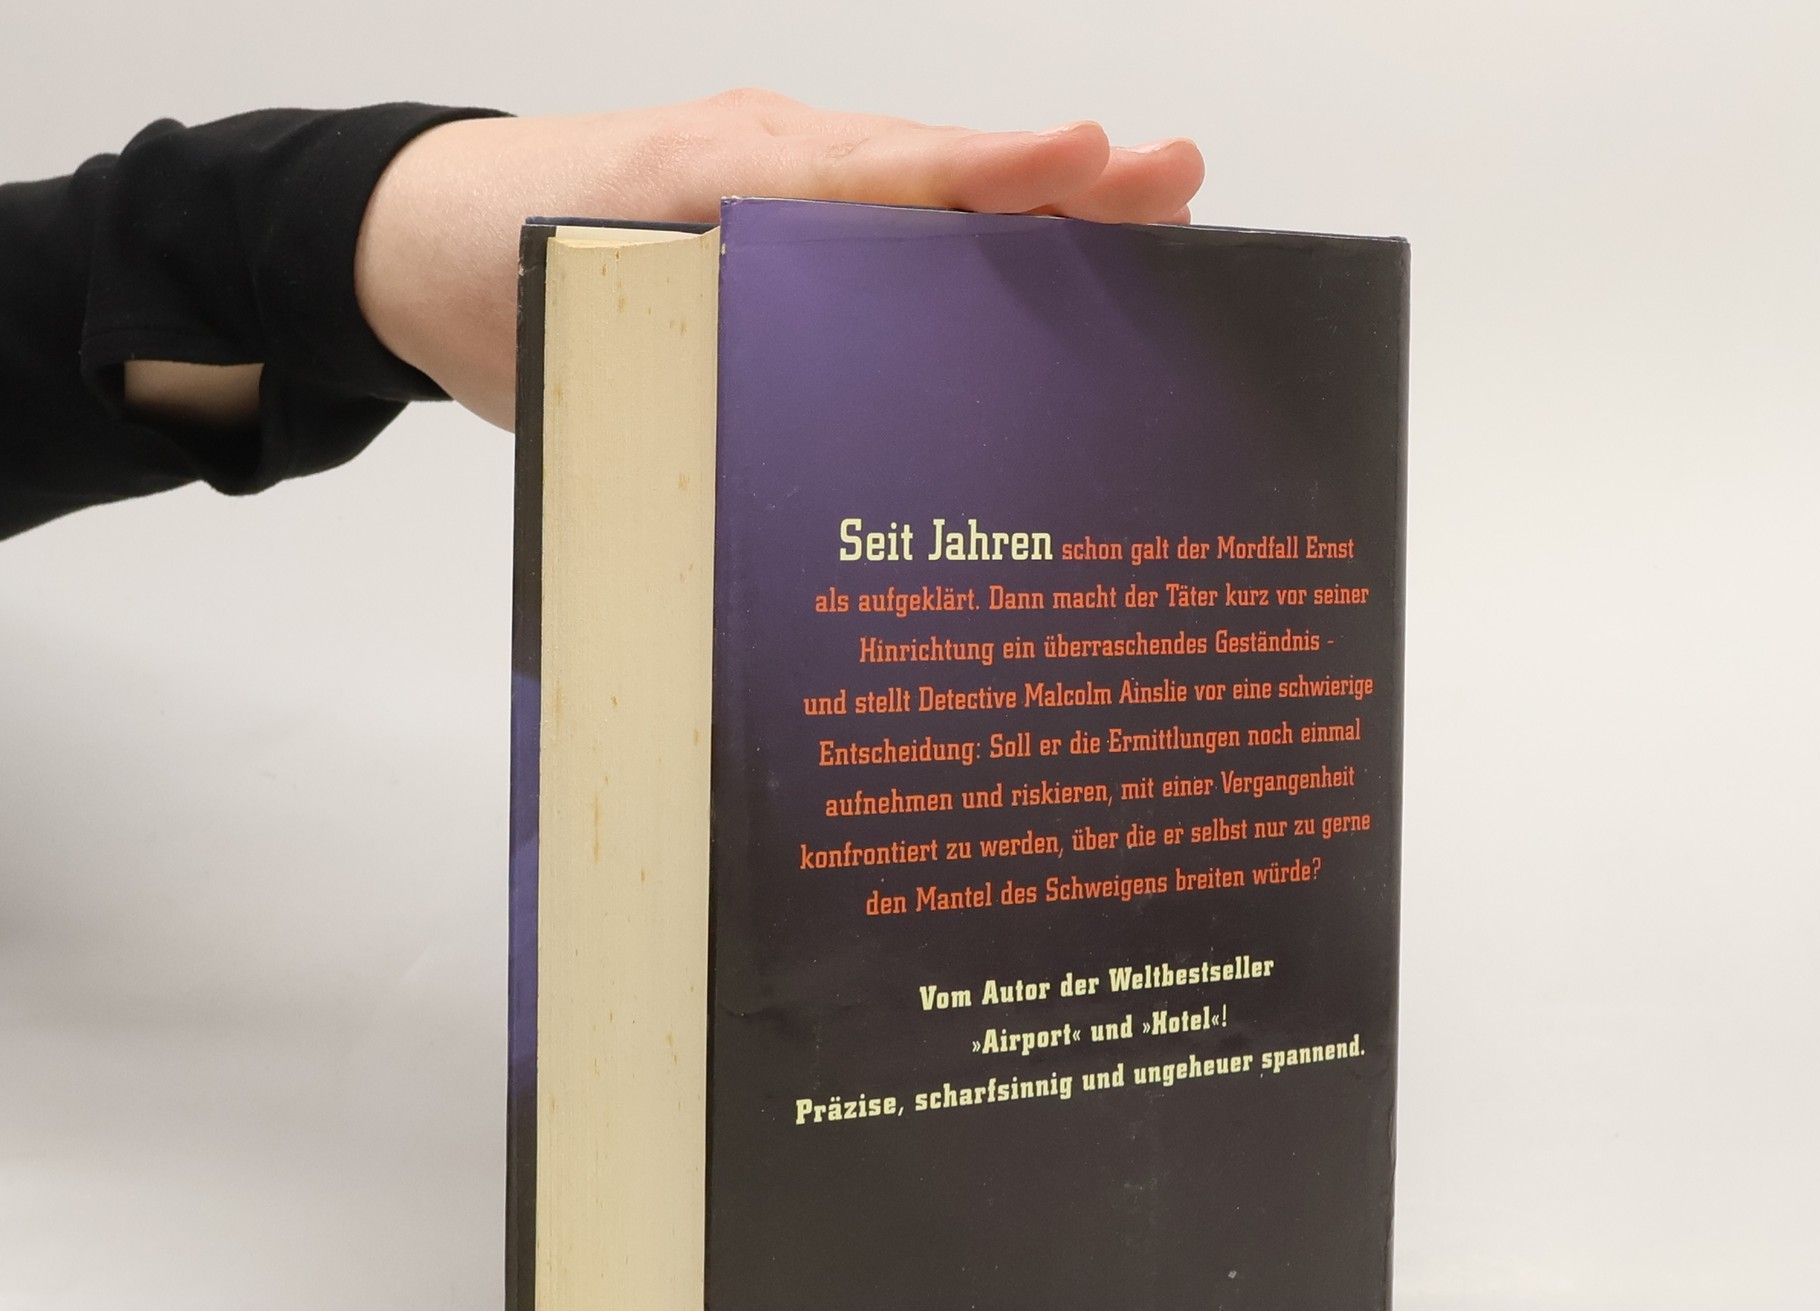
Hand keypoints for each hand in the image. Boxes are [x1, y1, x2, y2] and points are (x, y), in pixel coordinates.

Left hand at [354, 92, 1205, 428]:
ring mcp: (785, 193)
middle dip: (1059, 183)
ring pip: (924, 205)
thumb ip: (689, 339)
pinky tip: (1031, 301)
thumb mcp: (583, 315)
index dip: (987, 177)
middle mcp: (778, 169)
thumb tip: (809, 420)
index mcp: (734, 175)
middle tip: (1175, 183)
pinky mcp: (779, 234)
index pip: (882, 173)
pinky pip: (884, 243)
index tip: (1087, 161)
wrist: (424, 244)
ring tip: (1147, 228)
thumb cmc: (498, 269)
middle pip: (937, 176)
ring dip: (1032, 220)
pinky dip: (962, 258)